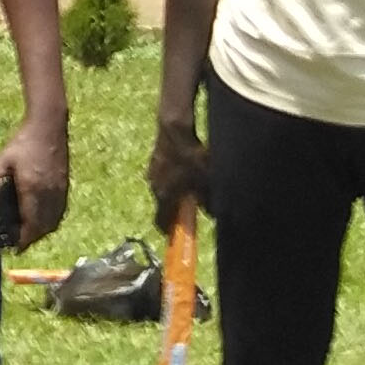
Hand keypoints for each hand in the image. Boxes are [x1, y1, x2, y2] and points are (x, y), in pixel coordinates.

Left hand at [0, 115, 69, 249]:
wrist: (49, 126)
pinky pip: (59, 213)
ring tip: (27, 236)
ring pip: (54, 222)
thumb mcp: (2, 161)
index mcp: (33, 188)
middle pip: (43, 227)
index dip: (23, 240)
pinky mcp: (65, 187)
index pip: (30, 224)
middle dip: (31, 239)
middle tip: (17, 245)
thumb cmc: (22, 143)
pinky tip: (40, 221)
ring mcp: (60, 191)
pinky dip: (50, 222)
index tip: (13, 248)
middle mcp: (50, 194)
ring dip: (41, 232)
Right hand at [147, 117, 207, 235]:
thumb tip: (212, 213)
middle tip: (191, 207)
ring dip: (174, 191)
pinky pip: (163, 175)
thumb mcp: (206, 181)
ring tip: (190, 183)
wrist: (175, 128)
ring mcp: (152, 172)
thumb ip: (209, 200)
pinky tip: (185, 167)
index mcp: (164, 196)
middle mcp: (154, 187)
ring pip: (162, 189)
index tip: (177, 236)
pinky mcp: (154, 159)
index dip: (169, 231)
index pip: (161, 222)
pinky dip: (172, 177)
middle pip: (163, 206)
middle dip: (175, 209)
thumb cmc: (191, 157)